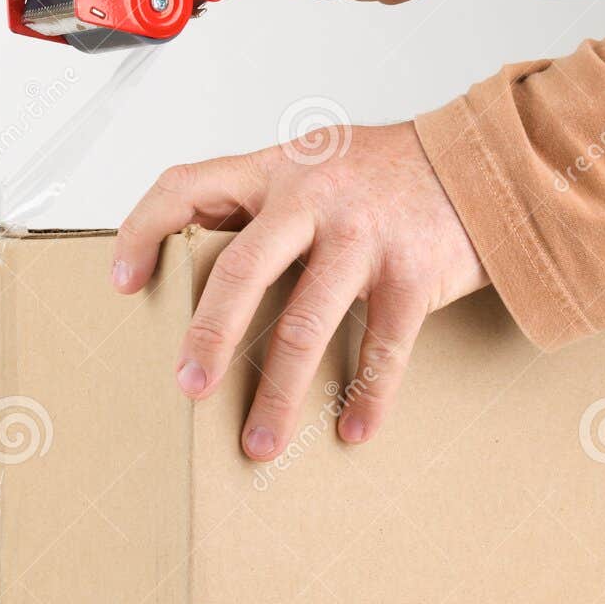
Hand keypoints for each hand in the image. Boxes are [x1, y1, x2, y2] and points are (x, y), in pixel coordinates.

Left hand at [112, 122, 488, 456]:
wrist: (483, 160)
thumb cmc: (386, 173)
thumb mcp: (314, 165)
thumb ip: (263, 206)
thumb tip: (202, 275)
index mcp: (276, 170)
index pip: (187, 186)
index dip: (142, 230)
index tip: (122, 283)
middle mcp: (315, 199)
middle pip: (242, 270)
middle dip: (209, 336)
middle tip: (189, 388)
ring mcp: (365, 238)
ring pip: (306, 325)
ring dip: (278, 394)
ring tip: (259, 443)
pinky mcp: (413, 274)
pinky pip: (382, 349)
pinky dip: (365, 397)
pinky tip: (349, 428)